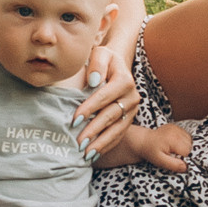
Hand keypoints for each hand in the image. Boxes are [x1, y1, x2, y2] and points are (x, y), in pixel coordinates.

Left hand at [75, 41, 139, 160]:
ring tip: (86, 153)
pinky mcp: (130, 119)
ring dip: (101, 142)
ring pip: (116, 129)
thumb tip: (93, 80)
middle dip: (94, 130)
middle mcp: (132, 96)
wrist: (117, 65)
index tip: (75, 119)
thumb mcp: (100, 53)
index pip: (104, 97)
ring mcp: (133, 110)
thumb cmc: (104, 59)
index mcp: (124, 80)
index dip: (89, 108)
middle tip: (79, 142)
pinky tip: (95, 154)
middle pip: (110, 116)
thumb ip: (97, 63)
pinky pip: (119, 135)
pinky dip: (107, 145)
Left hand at [129, 121, 192, 174]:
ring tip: (173, 149)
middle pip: (190, 146)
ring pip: (190, 141)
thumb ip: (174, 164)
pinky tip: (174, 144)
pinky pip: (186, 136)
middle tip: (172, 154)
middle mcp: (177, 131)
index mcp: (173, 139)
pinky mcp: (176, 127)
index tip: (174, 159)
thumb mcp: (160, 161)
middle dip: (184, 153)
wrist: (143, 140)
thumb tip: (186, 167)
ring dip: (184, 147)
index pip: (188, 152)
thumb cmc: (151, 151)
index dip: (183, 158)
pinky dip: (183, 142)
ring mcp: (177, 127)